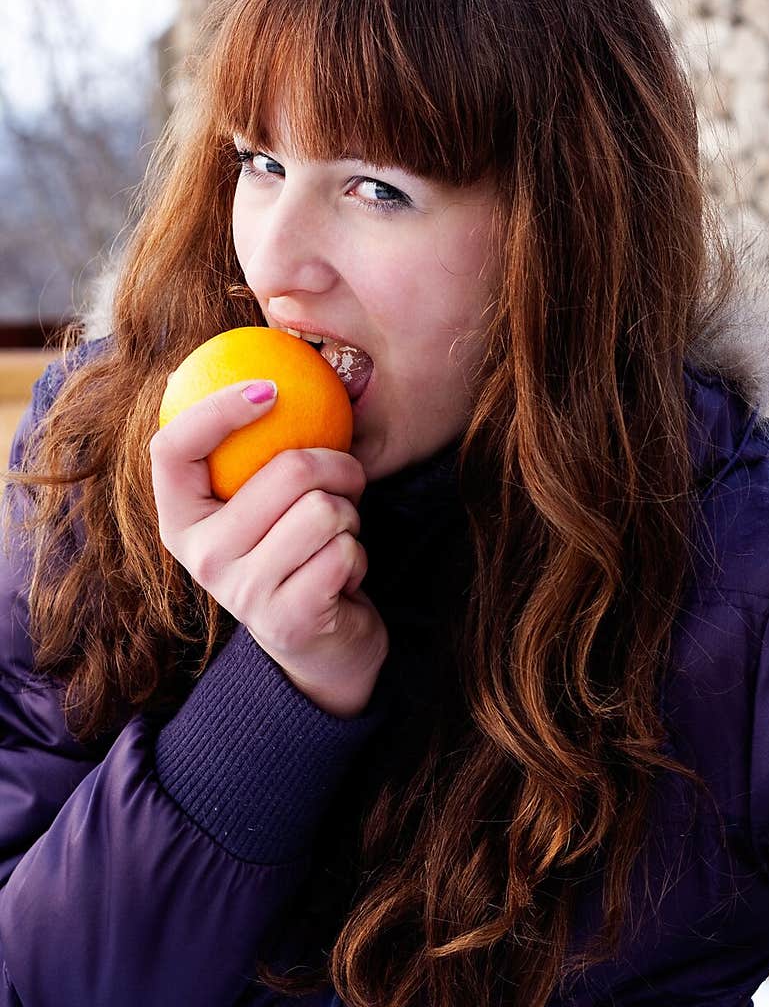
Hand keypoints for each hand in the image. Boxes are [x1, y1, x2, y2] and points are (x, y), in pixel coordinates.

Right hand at [149, 379, 388, 718]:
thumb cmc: (294, 554)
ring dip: (350, 518)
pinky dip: (358, 557)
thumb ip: (254, 450)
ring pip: (325, 511)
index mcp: (180, 520)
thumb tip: (266, 355)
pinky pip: (345, 551)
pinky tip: (343, 578)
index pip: (171, 449)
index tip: (270, 387)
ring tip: (338, 538)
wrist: (322, 652)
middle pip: (285, 472)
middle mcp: (201, 557)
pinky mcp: (289, 618)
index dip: (217, 409)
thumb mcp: (261, 504)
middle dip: (338, 468)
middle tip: (346, 482)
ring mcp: (242, 592)